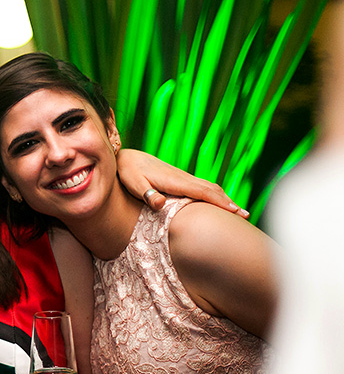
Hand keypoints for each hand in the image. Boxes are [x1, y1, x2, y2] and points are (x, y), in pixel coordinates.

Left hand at [116, 149, 248, 217]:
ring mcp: (183, 177)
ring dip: (225, 198)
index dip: (220, 203)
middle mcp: (183, 178)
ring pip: (209, 187)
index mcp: (176, 181)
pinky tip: (219, 202)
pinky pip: (203, 187)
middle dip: (229, 202)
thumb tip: (159, 204)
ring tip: (239, 212)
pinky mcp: (180, 178)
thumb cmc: (128, 172)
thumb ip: (147, 194)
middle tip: (246, 217)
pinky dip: (216, 195)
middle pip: (212, 190)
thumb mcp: (134, 184)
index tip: (237, 213)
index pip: (203, 192)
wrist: (127, 157)